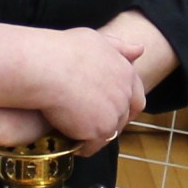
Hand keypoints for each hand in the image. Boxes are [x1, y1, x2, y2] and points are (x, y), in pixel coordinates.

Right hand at [34, 27, 146, 151]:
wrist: (48, 68)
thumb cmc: (65, 50)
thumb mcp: (96, 40)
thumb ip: (118, 47)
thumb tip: (140, 49)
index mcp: (126, 73)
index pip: (136, 96)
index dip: (126, 106)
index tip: (111, 112)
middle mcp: (125, 94)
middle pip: (123, 116)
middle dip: (110, 122)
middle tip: (90, 126)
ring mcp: (114, 114)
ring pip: (109, 133)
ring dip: (96, 136)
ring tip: (78, 136)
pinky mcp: (100, 130)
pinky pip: (93, 145)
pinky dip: (83, 147)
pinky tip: (71, 146)